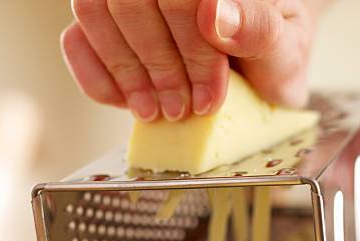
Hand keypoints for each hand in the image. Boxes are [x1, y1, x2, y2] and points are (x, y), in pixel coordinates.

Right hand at [61, 0, 318, 121]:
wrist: (260, 68)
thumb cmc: (272, 56)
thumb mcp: (283, 48)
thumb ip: (258, 28)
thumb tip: (213, 12)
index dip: (191, 47)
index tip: (210, 96)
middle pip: (128, 0)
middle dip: (157, 65)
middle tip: (182, 109)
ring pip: (93, 12)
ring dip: (125, 72)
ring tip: (157, 112)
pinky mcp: (108, 25)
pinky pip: (76, 39)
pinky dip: (97, 78)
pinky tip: (130, 102)